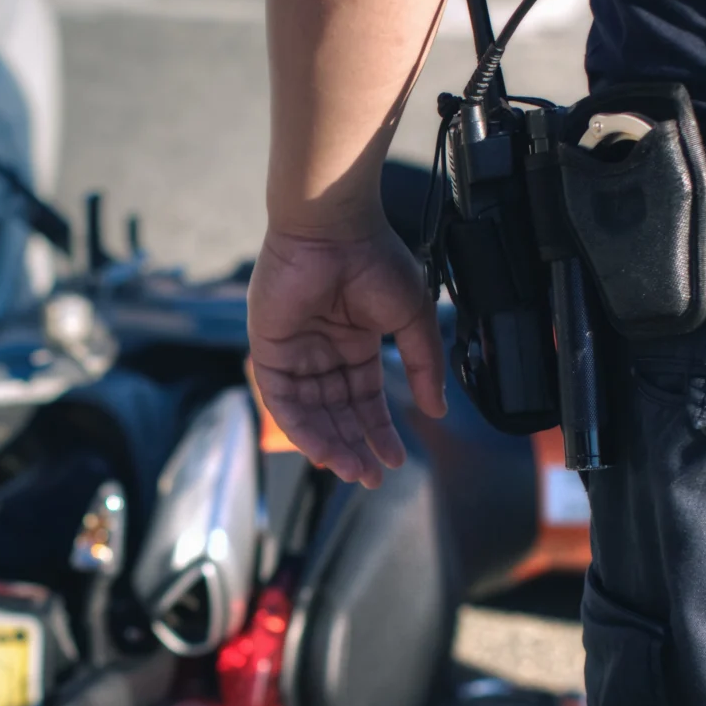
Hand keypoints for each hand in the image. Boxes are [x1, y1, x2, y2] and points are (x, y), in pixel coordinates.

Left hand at [248, 221, 447, 487]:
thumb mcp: (412, 319)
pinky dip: (301, 427)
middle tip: (371, 478)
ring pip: (311, 413)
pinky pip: (282, 400)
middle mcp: (322, 351)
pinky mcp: (268, 349)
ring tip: (353, 470)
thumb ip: (424, 364)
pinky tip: (323, 450)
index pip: (364, 398)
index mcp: (354, 342)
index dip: (379, 430)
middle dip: (355, 445)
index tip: (395, 460)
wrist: (333, 227)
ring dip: (331, 444)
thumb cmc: (374, 260)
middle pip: (337, 412)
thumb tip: (437, 409)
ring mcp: (294, 352)